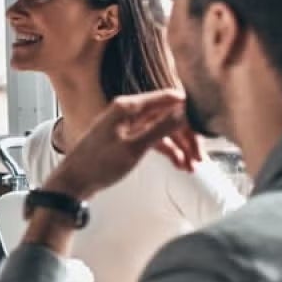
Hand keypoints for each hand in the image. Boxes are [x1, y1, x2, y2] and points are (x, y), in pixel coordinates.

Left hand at [44, 89, 200, 199]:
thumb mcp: (134, 148)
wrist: (74, 183)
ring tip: (192, 166)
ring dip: (179, 146)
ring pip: (161, 130)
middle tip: (200, 157)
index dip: (188, 109)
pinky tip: (179, 165)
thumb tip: (184, 111)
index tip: (207, 123)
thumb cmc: (99, 164)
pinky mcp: (126, 139)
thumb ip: (160, 129)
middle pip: (166, 116)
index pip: (166, 99)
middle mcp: (127, 112)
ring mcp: (126, 125)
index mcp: (126, 107)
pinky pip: (152, 140)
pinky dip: (167, 151)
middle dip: (186, 136)